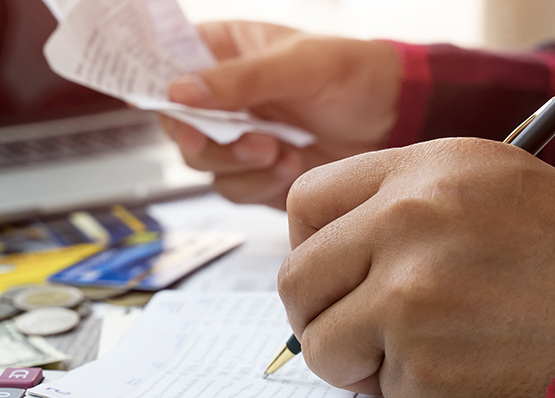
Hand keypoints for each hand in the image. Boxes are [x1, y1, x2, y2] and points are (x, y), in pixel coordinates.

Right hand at [161, 21, 401, 208]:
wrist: (395, 120)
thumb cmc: (353, 73)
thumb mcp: (299, 65)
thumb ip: (240, 79)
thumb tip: (179, 91)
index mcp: (220, 52)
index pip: (164, 66)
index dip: (159, 89)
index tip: (176, 107)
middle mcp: (219, 96)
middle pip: (177, 126)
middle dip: (209, 141)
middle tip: (250, 141)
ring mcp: (233, 136)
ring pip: (202, 164)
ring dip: (240, 165)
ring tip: (282, 152)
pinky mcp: (251, 173)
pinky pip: (232, 189)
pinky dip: (260, 184)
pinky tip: (293, 166)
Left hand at [277, 138, 554, 397]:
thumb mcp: (495, 190)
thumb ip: (409, 205)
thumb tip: (333, 247)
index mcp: (426, 171)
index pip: (308, 199)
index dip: (310, 244)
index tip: (328, 271)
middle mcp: (407, 221)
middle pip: (299, 278)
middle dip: (319, 315)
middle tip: (352, 332)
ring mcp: (408, 294)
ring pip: (323, 343)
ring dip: (359, 362)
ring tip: (420, 355)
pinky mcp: (420, 363)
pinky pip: (380, 390)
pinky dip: (414, 394)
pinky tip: (467, 371)